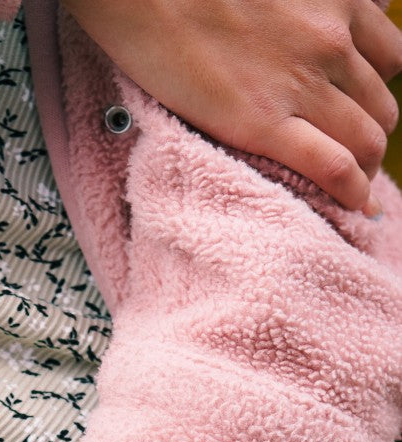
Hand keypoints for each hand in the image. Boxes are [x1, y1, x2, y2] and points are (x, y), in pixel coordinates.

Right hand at [59, 0, 401, 215]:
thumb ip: (309, 5)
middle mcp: (332, 42)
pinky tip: (356, 205)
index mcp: (337, 2)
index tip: (361, 107)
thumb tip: (314, 20)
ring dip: (365, 165)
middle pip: (382, 104)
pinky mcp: (267, 124)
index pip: (390, 56)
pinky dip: (353, 191)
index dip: (378, 88)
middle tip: (349, 151)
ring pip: (368, 139)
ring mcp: (303, 86)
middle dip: (370, 131)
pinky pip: (334, 166)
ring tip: (351, 182)